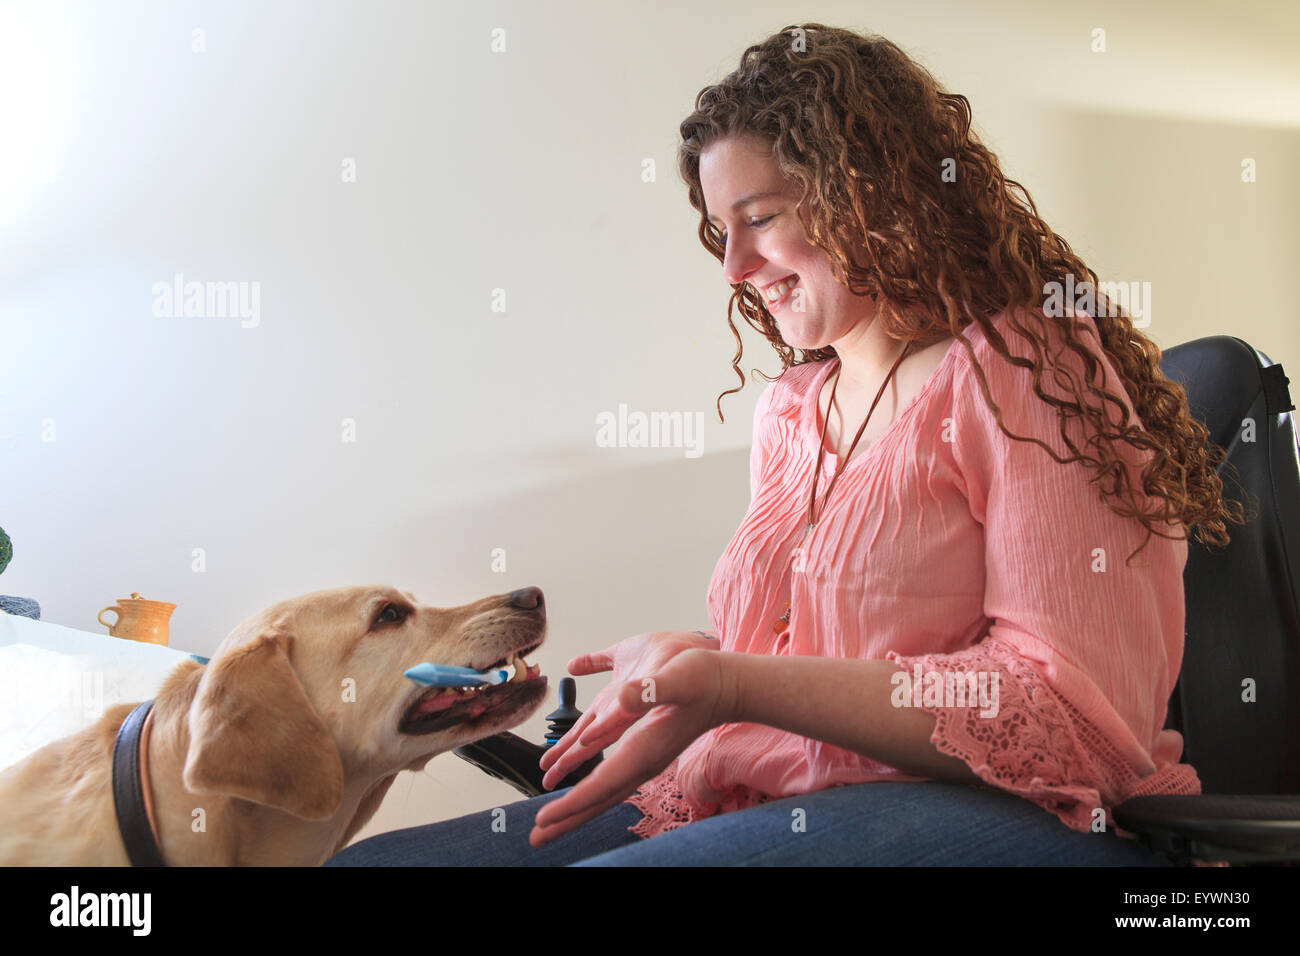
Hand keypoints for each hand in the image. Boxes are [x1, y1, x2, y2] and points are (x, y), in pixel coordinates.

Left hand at [528, 647, 737, 847]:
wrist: (726, 686)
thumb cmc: (704, 679)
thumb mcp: (679, 677)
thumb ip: (652, 688)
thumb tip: (622, 695)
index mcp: (645, 750)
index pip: (602, 785)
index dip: (572, 803)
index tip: (544, 818)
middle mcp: (643, 763)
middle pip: (598, 800)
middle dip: (566, 820)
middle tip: (534, 840)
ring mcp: (643, 761)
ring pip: (602, 794)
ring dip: (574, 810)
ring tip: (547, 826)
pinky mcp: (643, 753)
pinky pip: (609, 780)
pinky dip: (588, 792)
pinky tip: (576, 796)